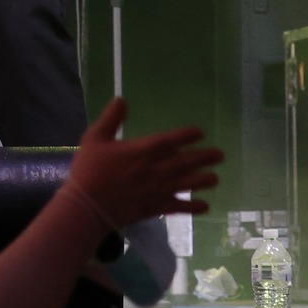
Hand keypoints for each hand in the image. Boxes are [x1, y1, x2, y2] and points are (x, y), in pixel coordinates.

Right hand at [67, 97, 222, 229]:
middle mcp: (155, 169)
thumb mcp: (94, 138)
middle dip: (203, 157)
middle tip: (220, 155)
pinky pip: (178, 207)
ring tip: (216, 178)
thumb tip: (121, 100)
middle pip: (184, 162)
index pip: (169, 141)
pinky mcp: (155, 207)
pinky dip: (192, 207)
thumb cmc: (89, 169)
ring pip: (186, 184)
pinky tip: (204, 206)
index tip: (199, 133)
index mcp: (141, 151)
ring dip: (203, 181)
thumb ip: (110, 119)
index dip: (186, 136)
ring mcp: (157, 190)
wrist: (88, 205)